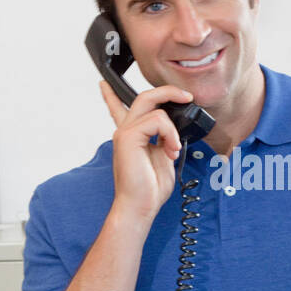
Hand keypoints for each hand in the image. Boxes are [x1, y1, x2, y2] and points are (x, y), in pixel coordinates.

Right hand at [100, 80, 193, 223]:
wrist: (141, 205)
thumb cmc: (150, 188)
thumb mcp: (163, 156)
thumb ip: (165, 138)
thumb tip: (174, 128)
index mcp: (132, 136)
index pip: (118, 108)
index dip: (110, 95)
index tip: (104, 85)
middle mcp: (125, 131)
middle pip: (145, 97)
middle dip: (168, 92)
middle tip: (186, 97)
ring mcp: (125, 132)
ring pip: (153, 105)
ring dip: (172, 127)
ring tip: (173, 148)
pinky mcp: (128, 137)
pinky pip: (157, 120)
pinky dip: (169, 133)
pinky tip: (170, 149)